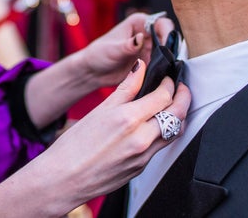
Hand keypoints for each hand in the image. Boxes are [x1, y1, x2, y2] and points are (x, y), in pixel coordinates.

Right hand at [29, 60, 191, 213]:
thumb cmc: (75, 146)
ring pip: (174, 133)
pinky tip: (154, 125)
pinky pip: (161, 147)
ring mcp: (144, 156)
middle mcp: (141, 139)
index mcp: (128, 119)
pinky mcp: (141, 168)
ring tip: (172, 105)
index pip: (164, 96)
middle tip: (180, 88)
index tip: (168, 79)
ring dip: (178, 116)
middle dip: (183, 97)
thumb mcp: (100, 110)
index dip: (170, 84)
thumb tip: (140, 68)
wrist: (64, 179)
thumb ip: (126, 88)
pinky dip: (163, 132)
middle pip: (177, 114)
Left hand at [76, 12, 175, 88]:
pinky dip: (165, 72)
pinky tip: (164, 80)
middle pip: (169, 38)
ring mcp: (150, 50)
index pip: (161, 23)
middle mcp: (147, 34)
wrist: (93, 72)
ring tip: (167, 73)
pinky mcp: (150, 64)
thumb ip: (127, 45)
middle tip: (171, 63)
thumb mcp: (112, 49)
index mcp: (139, 23)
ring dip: (169, 62)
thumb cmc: (98, 54)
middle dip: (172, 50)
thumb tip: (140, 38)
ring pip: (168, 54)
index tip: (168, 47)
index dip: (168, 33)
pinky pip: (163, 67)